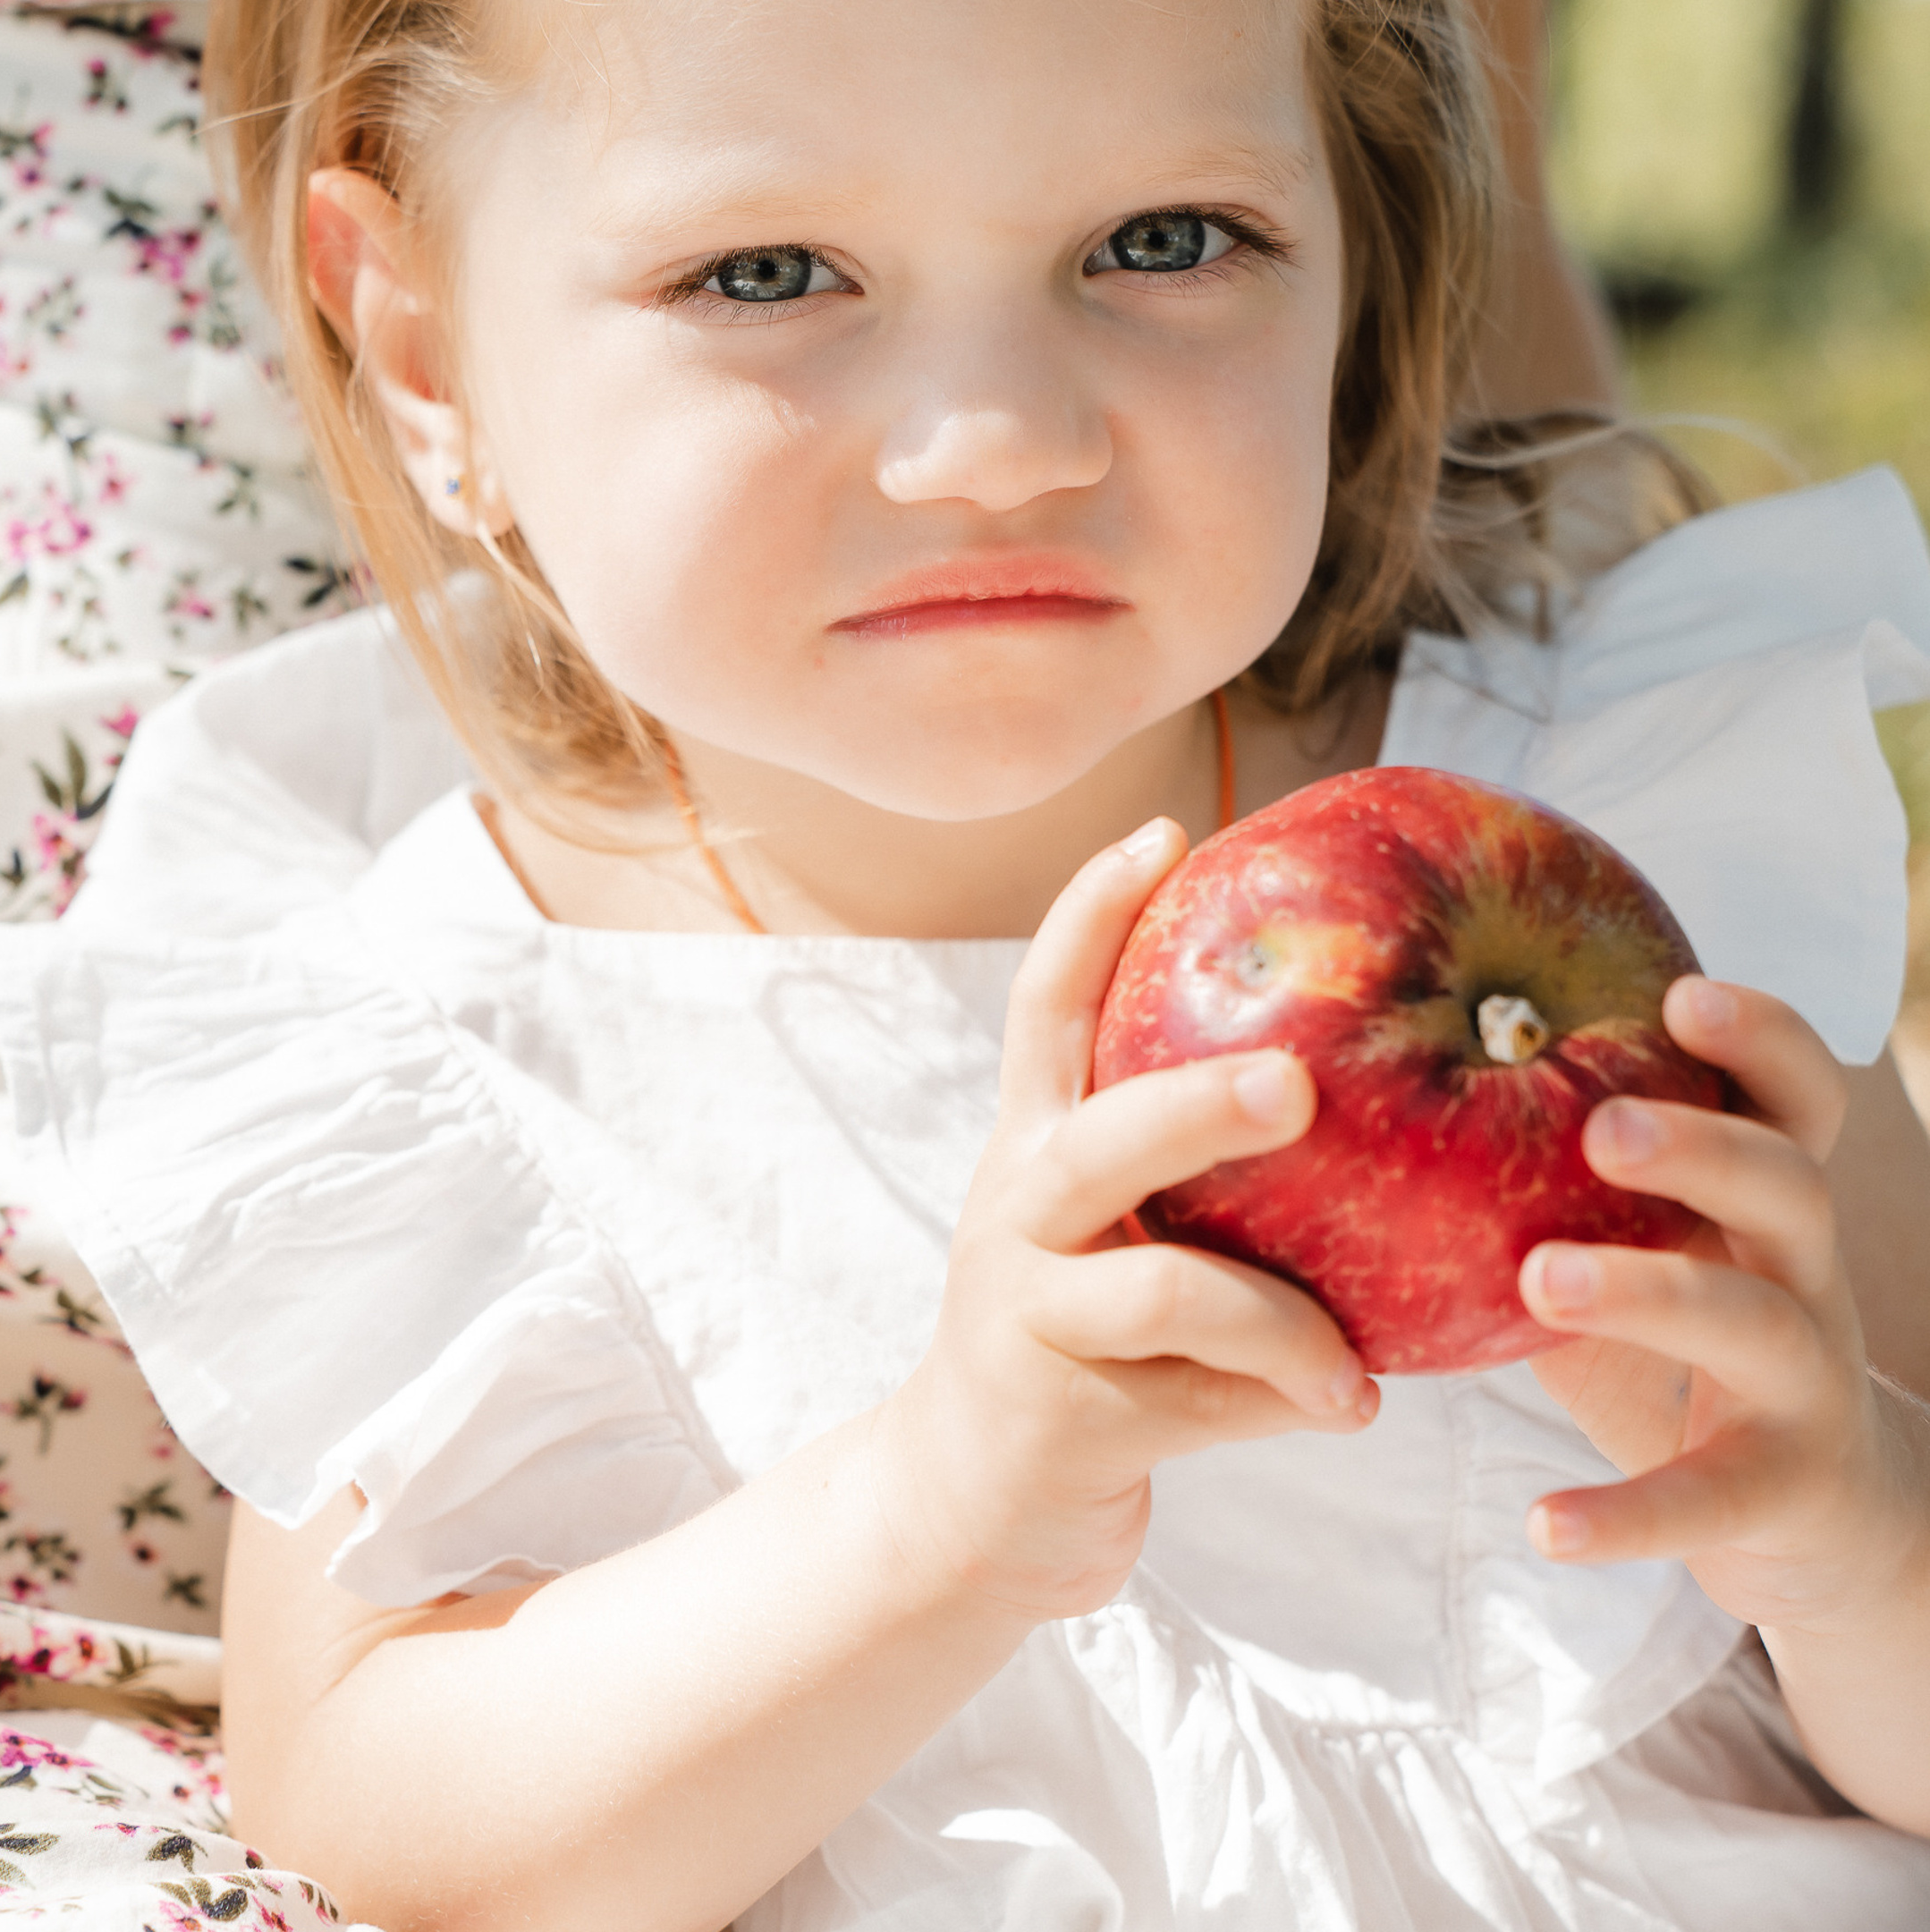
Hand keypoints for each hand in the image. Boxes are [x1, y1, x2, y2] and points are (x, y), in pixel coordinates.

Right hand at [873, 816, 1378, 1625]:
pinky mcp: (1060, 1419)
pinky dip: (1288, 1402)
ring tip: (1356, 1364)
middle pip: (1098, 1135)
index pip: (1043, 1007)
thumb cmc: (1077, 1350)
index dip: (1091, 914)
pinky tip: (1352, 1409)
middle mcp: (1016, 1213)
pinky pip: (1201, 1402)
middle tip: (1300, 1085)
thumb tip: (1373, 1098)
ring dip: (1282, 1320)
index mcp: (1030, 1149)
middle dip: (1200, 1102)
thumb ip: (1198, 1183)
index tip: (1163, 831)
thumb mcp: (1113, 1243)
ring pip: (1161, 1289)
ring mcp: (1027, 1316)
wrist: (966, 1508)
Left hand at [1522, 977, 1929, 1634]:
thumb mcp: (1619, 1249)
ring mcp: (1807, 1382)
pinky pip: (1711, 1497)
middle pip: (1788, 1184)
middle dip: (1698, 1147)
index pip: (1792, 1099)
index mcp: (1758, 1200)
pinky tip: (1546, 1525)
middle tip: (1597, 1128)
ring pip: (1755, 1320)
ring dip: (1650, 1292)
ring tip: (1541, 1280)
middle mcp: (1802, 1273)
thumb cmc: (1674, 1346)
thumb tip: (1359, 1095)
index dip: (1760, 1039)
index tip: (1682, 993)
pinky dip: (1629, 1514)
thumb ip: (1530, 1186)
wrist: (1814, 1516)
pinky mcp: (1787, 1491)